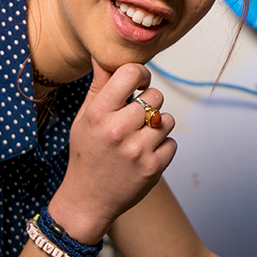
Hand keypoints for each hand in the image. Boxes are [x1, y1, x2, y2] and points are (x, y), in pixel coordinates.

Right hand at [48, 59, 176, 243]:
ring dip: (157, 126)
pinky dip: (162, 147)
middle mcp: (118, 130)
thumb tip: (104, 57)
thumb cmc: (86, 155)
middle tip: (135, 118)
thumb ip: (98, 87)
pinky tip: (144, 153)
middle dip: (148, 104)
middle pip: (155, 96)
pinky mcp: (154, 167)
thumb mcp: (84, 119)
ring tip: (139, 137)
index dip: (140, 74)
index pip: (131, 73)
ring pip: (167, 119)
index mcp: (99, 114)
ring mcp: (138, 150)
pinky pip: (172, 142)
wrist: (88, 200)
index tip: (139, 83)